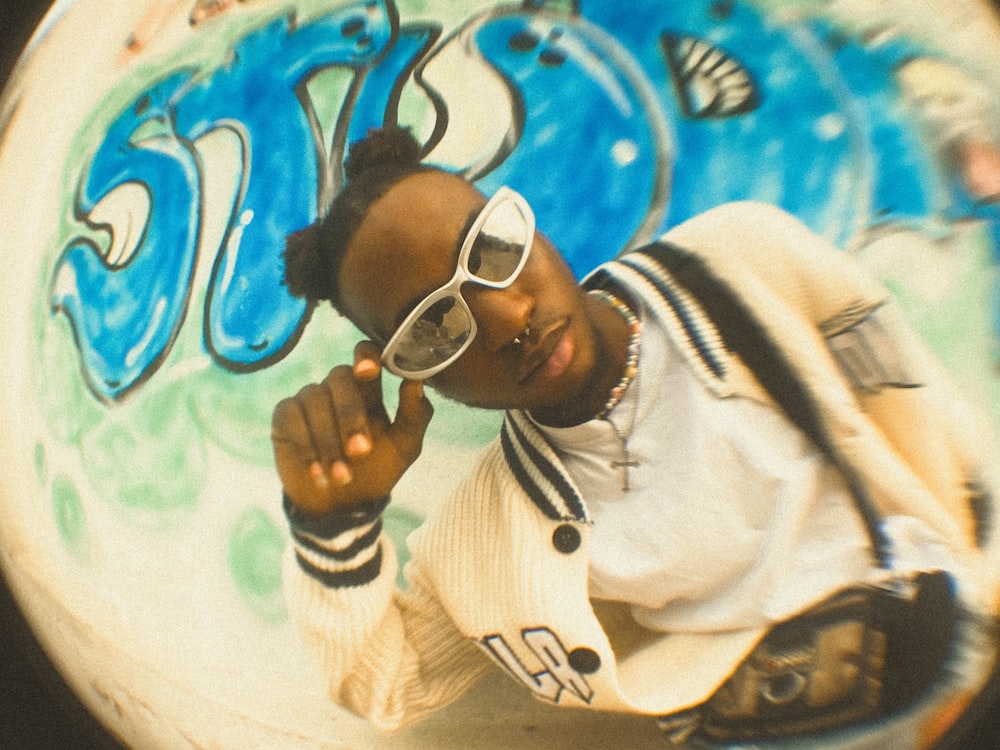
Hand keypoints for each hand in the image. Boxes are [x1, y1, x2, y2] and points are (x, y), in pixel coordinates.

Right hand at [271, 341, 432, 515]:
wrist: (344, 506)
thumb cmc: (377, 469)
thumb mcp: (404, 447)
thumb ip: (415, 414)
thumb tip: (416, 380)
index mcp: (369, 389)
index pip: (366, 353)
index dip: (365, 356)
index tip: (369, 371)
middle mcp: (338, 387)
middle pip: (340, 377)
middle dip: (350, 416)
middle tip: (360, 453)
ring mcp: (310, 399)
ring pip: (314, 399)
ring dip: (329, 442)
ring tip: (341, 476)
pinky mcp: (285, 416)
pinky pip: (290, 417)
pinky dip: (305, 446)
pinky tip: (318, 471)